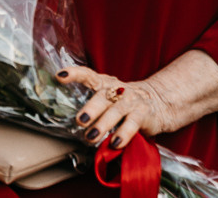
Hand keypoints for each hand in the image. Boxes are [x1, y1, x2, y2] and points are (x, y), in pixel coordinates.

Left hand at [57, 66, 173, 150]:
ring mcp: (130, 101)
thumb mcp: (108, 98)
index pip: (87, 75)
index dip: (74, 74)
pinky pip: (131, 124)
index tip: (60, 76)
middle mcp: (116, 90)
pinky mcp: (142, 114)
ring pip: (115, 111)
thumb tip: (68, 122)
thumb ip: (92, 106)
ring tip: (91, 136)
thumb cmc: (124, 102)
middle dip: (90, 108)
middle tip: (79, 120)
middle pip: (102, 97)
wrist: (157, 102)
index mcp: (104, 83)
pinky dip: (123, 134)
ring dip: (102, 125)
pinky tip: (115, 143)